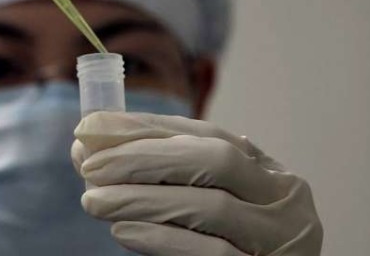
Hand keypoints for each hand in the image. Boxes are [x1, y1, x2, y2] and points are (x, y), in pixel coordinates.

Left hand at [72, 112, 322, 255]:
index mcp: (268, 169)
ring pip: (211, 208)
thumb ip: (157, 172)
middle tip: (89, 165)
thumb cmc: (228, 244)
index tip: (90, 127)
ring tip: (93, 200)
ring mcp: (281, 238)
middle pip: (215, 161)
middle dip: (144, 157)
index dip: (145, 127)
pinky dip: (163, 239)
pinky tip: (123, 230)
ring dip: (143, 199)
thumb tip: (86, 145)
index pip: (206, 133)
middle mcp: (284, 198)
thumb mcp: (204, 200)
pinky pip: (213, 253)